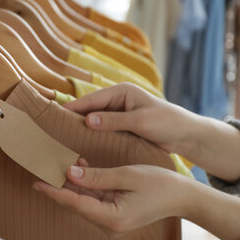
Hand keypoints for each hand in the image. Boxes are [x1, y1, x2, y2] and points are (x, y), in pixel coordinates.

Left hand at [32, 162, 190, 236]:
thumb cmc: (159, 184)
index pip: (75, 203)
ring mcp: (112, 221)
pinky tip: (81, 167)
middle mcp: (109, 224)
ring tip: (60, 162)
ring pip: (84, 201)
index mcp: (112, 218)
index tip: (36, 182)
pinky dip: (87, 185)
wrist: (182, 197)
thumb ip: (97, 176)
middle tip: (42, 167)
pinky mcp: (115, 215)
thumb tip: (70, 173)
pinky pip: (95, 200)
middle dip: (59, 186)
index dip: (53, 191)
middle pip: (76, 204)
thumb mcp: (127, 175)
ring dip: (73, 183)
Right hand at [63, 83, 198, 154]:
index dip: (74, 107)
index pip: (92, 99)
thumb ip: (115, 121)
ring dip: (82, 129)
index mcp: (122, 92)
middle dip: (74, 118)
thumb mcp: (141, 121)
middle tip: (53, 130)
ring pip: (95, 121)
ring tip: (62, 140)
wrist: (186, 135)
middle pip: (90, 109)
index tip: (56, 116)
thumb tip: (88, 120)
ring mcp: (120, 114)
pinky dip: (93, 137)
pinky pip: (103, 131)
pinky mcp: (123, 127)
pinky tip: (82, 147)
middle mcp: (118, 101)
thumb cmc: (167, 122)